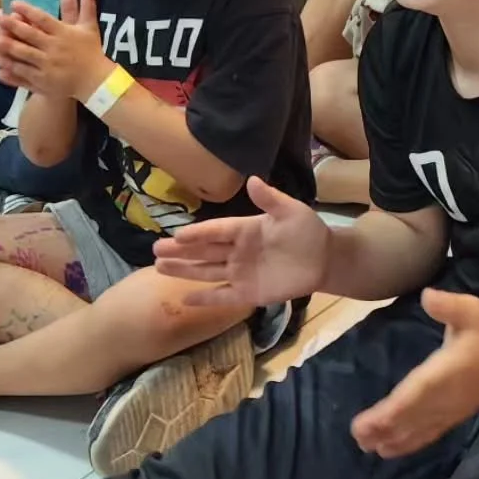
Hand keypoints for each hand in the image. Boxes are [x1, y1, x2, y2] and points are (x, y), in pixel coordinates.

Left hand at [0, 0, 108, 100]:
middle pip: (30, 35)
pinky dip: (11, 72)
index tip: (14, 4)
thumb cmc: (91, 52)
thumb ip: (86, 7)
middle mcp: (54, 49)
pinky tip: (0, 68)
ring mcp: (47, 66)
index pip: (43, 19)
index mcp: (64, 34)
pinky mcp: (43, 82)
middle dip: (12, 26)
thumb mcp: (89, 28)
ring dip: (8, 47)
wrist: (96, 82)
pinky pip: (23, 76)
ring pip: (23, 55)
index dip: (28, 10)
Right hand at [152, 175, 331, 305]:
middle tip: (155, 249)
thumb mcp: (291, 211)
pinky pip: (222, 296)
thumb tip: (252, 179)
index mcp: (245, 229)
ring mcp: (240, 273)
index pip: (215, 231)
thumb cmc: (307, 231)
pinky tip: (183, 297)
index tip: (176, 235)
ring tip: (158, 267)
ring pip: (206, 272)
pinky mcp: (248, 293)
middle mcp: (237, 251)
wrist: (323, 259)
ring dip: (183, 270)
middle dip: (179, 251)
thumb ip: (270, 198)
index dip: (197, 234)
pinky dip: (204, 299)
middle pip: (203, 251)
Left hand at [352, 288, 478, 457]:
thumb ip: (448, 306)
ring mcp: (448, 410)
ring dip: (392, 438)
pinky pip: (427, 434)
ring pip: (416, 429)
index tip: (368, 422)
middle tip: (358, 437)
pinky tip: (389, 450)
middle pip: (410, 417)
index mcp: (444, 371)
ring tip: (367, 446)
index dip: (391, 410)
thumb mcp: (471, 310)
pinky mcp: (451, 417)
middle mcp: (444, 396)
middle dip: (384, 428)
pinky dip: (408, 444)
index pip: (414, 394)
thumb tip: (427, 296)